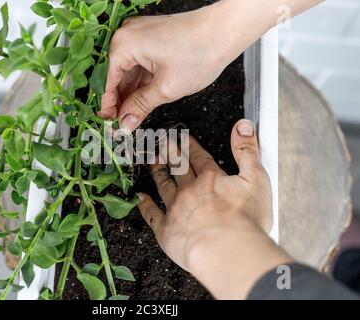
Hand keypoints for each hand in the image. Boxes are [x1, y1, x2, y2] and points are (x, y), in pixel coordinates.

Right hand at [99, 0, 322, 132]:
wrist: (226, 30)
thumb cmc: (200, 50)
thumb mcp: (166, 88)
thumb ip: (141, 107)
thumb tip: (126, 123)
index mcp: (125, 44)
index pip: (109, 81)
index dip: (109, 106)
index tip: (111, 123)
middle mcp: (128, 36)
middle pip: (117, 75)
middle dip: (121, 101)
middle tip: (123, 124)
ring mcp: (140, 35)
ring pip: (129, 71)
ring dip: (132, 93)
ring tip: (133, 116)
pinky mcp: (152, 38)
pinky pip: (140, 64)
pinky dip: (142, 82)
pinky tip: (142, 100)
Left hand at [138, 119, 291, 298]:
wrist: (227, 250)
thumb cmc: (246, 221)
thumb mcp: (257, 179)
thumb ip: (248, 151)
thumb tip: (242, 126)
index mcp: (212, 179)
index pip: (199, 157)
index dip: (191, 146)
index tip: (184, 139)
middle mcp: (190, 190)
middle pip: (178, 167)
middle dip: (171, 153)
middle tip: (163, 143)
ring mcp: (176, 209)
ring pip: (163, 185)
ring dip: (158, 172)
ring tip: (152, 162)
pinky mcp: (166, 230)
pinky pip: (152, 214)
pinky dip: (145, 205)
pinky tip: (140, 198)